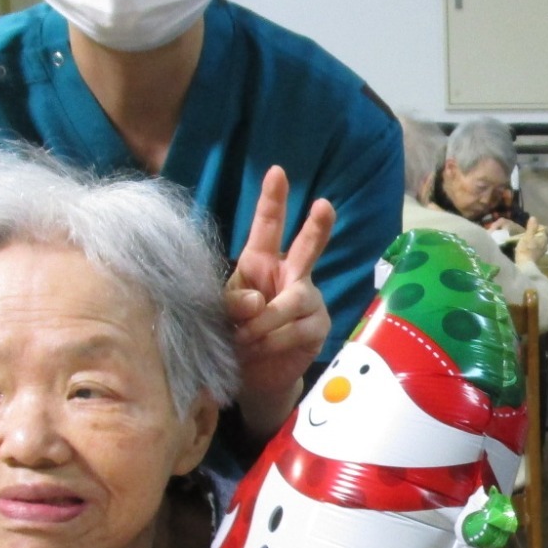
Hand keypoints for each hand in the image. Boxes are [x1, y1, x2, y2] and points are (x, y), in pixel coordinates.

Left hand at [226, 166, 334, 434]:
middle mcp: (291, 275)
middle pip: (308, 247)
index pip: (268, 226)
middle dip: (317, 227)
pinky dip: (273, 340)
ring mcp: (309, 300)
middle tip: (324, 205)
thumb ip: (235, 302)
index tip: (277, 171)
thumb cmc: (236, 334)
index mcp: (262, 263)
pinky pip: (297, 328)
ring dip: (265, 321)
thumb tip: (257, 302)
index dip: (273, 200)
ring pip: (293, 300)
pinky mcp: (318, 327)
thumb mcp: (224, 313)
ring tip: (244, 338)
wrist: (254, 376)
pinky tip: (259, 348)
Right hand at [512, 219, 547, 267]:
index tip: (528, 227)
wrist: (525, 265)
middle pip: (541, 235)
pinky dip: (532, 246)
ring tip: (524, 240)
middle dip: (534, 233)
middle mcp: (546, 244)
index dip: (536, 226)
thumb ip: (531, 227)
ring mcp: (542, 251)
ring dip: (533, 240)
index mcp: (544, 238)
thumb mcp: (527, 235)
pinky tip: (525, 247)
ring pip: (538, 242)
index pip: (544, 228)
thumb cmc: (526, 248)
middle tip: (525, 233)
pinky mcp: (538, 257)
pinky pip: (536, 248)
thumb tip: (534, 218)